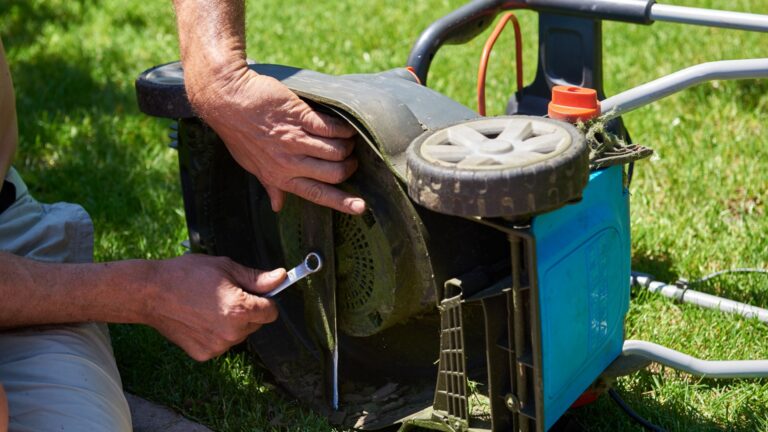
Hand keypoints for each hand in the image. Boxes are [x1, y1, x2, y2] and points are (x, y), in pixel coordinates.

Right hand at [147, 254, 284, 361]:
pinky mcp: (204, 354)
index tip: (253, 292)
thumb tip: (281, 277)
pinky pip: (222, 343)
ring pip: (239, 334)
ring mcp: (218, 346)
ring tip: (209, 305)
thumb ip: (256, 277)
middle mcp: (232, 332)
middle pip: (256, 324)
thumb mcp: (225, 268)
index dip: (265, 299)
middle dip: (247, 310)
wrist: (150, 293)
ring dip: (232, 323)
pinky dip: (216, 333)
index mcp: (240, 310)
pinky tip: (200, 318)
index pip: (271, 312)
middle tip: (224, 294)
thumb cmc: (186, 275)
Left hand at [189, 68, 365, 214]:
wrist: (227, 99)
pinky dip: (343, 129)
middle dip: (349, 167)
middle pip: (334, 173)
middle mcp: (290, 162)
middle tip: (350, 159)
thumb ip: (270, 185)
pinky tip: (346, 126)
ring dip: (348, 145)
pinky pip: (331, 128)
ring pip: (337, 151)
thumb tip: (277, 206)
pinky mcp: (300, 117)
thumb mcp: (250, 165)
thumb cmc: (237, 132)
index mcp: (280, 177)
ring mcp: (296, 139)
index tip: (361, 207)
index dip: (341, 202)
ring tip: (348, 140)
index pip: (316, 194)